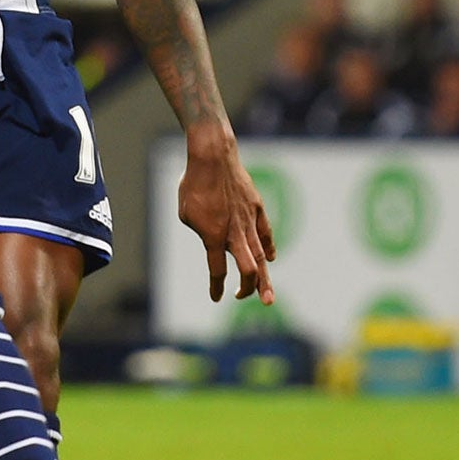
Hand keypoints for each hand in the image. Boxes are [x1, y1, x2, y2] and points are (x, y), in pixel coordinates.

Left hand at [176, 125, 274, 303]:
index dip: (216, 287)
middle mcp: (234, 233)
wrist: (213, 157)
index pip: (216, 270)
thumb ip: (200, 231)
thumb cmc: (193, 184)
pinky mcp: (257, 208)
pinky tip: (272, 258)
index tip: (217, 298)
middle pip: (247, 269)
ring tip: (269, 296)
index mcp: (213, 237)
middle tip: (255, 301)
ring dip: (265, 278)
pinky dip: (269, 247)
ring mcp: (248, 221)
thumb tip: (213, 238)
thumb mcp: (187, 214)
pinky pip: (265, 233)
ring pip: (261, 256)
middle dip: (251, 288)